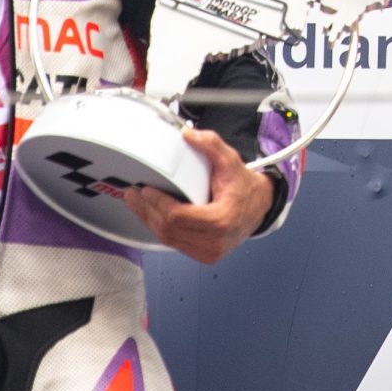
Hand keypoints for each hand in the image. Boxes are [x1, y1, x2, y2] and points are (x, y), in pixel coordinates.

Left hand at [127, 129, 275, 264]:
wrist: (259, 206)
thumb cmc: (244, 187)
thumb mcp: (231, 160)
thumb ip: (211, 144)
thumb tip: (188, 135)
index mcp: (221, 220)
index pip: (178, 217)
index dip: (158, 204)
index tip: (145, 190)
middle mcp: (215, 242)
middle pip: (169, 230)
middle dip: (147, 211)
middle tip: (132, 194)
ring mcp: (209, 252)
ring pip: (169, 239)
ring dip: (149, 221)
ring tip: (136, 204)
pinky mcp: (204, 255)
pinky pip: (175, 243)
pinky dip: (160, 229)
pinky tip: (150, 215)